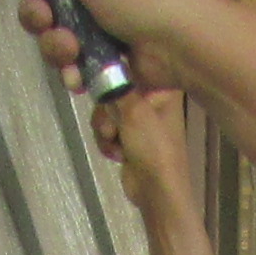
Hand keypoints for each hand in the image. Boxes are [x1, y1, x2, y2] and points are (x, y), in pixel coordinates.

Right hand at [5, 0, 192, 85]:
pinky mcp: (102, 49)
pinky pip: (72, 57)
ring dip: (54, 44)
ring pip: (52, 29)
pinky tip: (79, 76)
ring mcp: (96, 14)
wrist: (180, 45)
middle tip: (45, 18)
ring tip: (72, 50)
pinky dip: (72, 67)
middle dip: (36, 10)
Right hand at [95, 78, 197, 219]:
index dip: (110, 73)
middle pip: (111, 89)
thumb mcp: (133, 110)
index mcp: (160, 87)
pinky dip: (107, 142)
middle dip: (106, 112)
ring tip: (117, 145)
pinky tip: (118, 154)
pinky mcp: (128, 136)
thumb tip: (99, 63)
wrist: (156, 191)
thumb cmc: (153, 147)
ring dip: (105, 129)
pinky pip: (106, 128)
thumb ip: (114, 84)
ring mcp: (139, 118)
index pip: (128, 67)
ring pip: (105, 110)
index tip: (95, 80)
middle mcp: (150, 98)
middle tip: (112, 127)